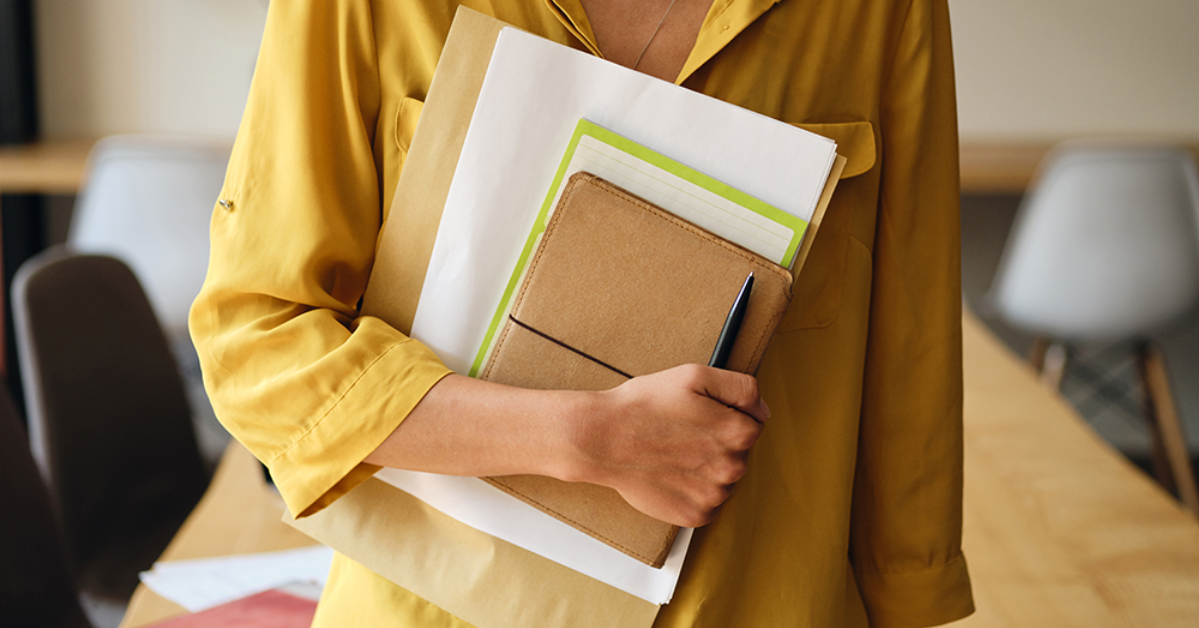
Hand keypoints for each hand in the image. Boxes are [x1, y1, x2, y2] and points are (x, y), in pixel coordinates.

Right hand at [568, 364, 768, 526]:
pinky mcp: (695, 516)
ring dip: (706, 469)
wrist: (603, 438)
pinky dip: (693, 492)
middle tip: (682, 434)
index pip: (752, 425)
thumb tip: (762, 411)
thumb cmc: (644, 405)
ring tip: (674, 454)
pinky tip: (671, 475)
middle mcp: (732, 467)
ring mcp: (714, 495)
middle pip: (738, 454)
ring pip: (723, 480)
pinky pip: (707, 504)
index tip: (699, 416)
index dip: (725, 417)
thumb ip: (742, 388)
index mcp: (738, 432)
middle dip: (717, 444)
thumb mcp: (695, 376)